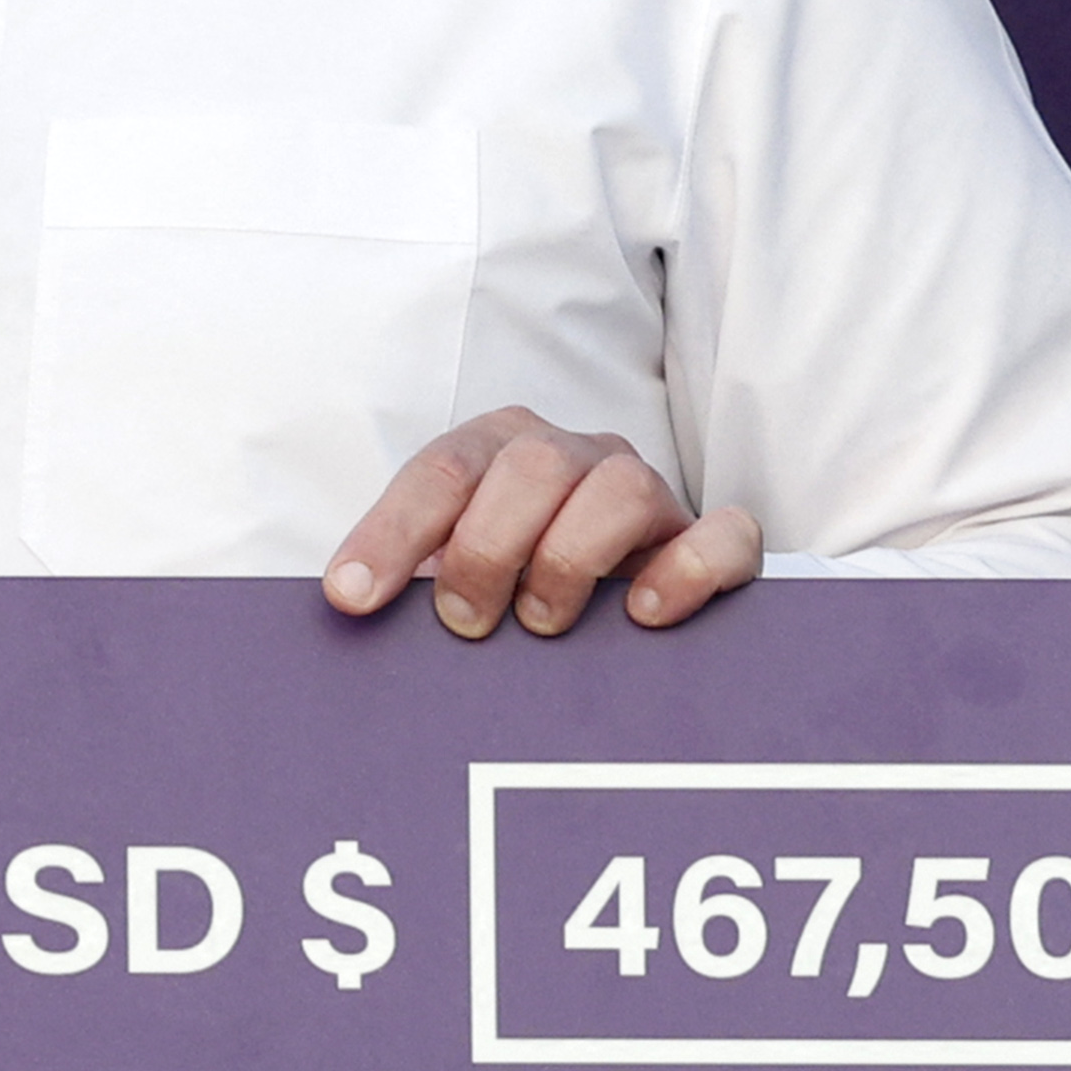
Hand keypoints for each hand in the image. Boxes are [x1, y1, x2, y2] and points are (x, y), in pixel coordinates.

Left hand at [325, 409, 760, 637]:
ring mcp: (645, 491)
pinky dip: (685, 571)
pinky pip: (723, 535)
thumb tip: (347, 604)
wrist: (610, 601)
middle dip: (488, 548)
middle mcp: (574, 456)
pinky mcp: (709, 539)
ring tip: (541, 623)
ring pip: (622, 488)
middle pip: (533, 466)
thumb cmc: (506, 585)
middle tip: (465, 622)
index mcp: (498, 448)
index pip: (440, 470)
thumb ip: (408, 575)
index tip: (353, 599)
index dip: (391, 533)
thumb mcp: (449, 570)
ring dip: (570, 559)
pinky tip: (641, 615)